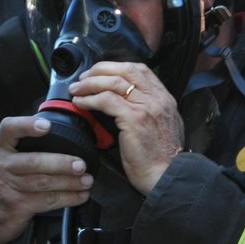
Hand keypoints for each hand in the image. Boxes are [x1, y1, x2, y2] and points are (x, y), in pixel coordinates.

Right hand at [0, 115, 92, 243]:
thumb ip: (17, 147)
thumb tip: (55, 132)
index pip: (8, 129)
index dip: (27, 126)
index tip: (47, 126)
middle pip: (35, 161)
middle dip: (62, 163)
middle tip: (81, 164)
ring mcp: (6, 187)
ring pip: (45, 182)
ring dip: (70, 182)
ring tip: (86, 180)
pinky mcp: (16, 206)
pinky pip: (47, 200)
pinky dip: (67, 198)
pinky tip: (79, 196)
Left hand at [70, 61, 182, 195]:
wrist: (168, 176)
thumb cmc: (162, 160)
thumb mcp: (161, 128)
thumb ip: (149, 113)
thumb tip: (126, 106)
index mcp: (165, 99)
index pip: (140, 70)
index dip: (116, 67)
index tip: (100, 72)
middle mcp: (157, 98)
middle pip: (125, 70)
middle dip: (100, 70)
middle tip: (83, 78)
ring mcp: (146, 107)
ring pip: (113, 82)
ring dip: (90, 83)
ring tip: (76, 90)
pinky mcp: (134, 118)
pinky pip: (106, 100)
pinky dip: (90, 99)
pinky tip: (80, 103)